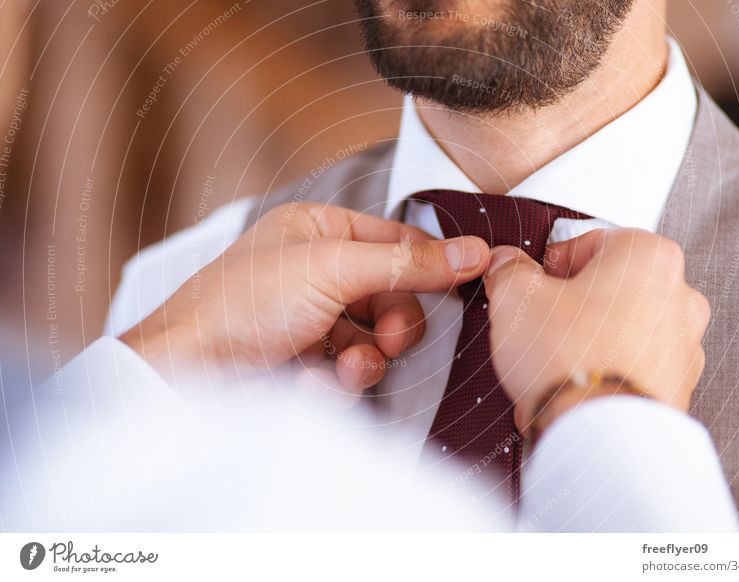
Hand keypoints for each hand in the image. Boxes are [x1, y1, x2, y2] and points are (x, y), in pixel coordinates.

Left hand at [121, 203, 489, 391]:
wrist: (186, 373)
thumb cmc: (236, 305)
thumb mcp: (331, 269)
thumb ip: (406, 263)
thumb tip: (468, 251)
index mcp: (318, 229)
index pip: (396, 240)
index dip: (430, 262)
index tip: (466, 277)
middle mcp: (316, 270)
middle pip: (391, 294)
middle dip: (392, 323)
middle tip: (385, 336)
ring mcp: (312, 316)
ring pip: (375, 339)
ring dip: (366, 358)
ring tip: (343, 366)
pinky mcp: (306, 359)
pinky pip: (350, 369)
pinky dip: (339, 380)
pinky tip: (313, 380)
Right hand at [483, 229, 710, 434]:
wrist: (600, 435)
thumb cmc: (570, 359)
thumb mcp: (517, 296)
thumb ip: (510, 269)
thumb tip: (507, 265)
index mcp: (649, 257)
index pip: (588, 243)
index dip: (550, 266)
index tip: (532, 285)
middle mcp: (679, 296)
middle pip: (608, 288)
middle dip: (571, 306)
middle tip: (541, 325)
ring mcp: (684, 345)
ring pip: (620, 330)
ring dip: (587, 341)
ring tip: (552, 364)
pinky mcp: (677, 387)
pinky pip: (631, 368)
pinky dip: (603, 374)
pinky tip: (572, 388)